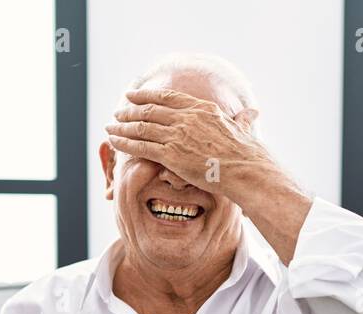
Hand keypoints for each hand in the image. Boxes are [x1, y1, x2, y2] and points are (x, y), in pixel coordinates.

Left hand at [106, 88, 272, 202]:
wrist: (245, 169)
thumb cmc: (247, 154)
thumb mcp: (244, 129)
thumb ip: (243, 120)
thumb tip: (253, 113)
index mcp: (201, 109)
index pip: (168, 97)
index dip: (147, 95)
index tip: (133, 94)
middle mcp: (186, 118)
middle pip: (150, 110)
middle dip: (130, 110)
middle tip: (117, 112)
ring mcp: (177, 135)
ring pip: (142, 127)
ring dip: (122, 126)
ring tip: (110, 127)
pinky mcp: (171, 155)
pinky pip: (142, 146)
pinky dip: (125, 143)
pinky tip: (114, 141)